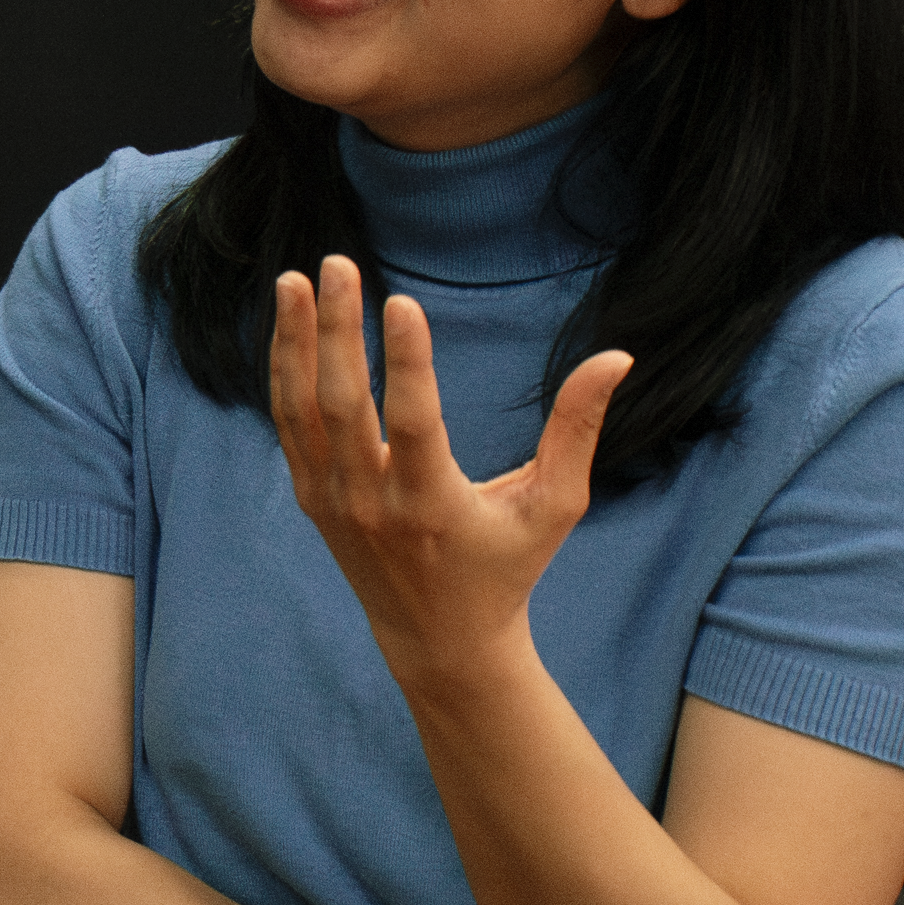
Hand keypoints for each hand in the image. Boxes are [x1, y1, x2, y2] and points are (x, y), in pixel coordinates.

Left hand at [269, 256, 630, 679]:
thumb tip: (618, 357)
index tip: (399, 302)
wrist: (439, 640)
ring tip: (294, 279)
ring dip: (295, 341)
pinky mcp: (312, 498)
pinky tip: (288, 323)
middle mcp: (372, 502)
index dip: (406, 361)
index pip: (413, 422)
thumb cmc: (507, 567)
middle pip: (343, 406)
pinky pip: (290, 424)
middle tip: (337, 265)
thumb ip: (577, 431)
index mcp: (432, 504)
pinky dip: (286, 371)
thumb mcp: (553, 506)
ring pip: (303, 410)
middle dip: (336, 331)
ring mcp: (333, 500)